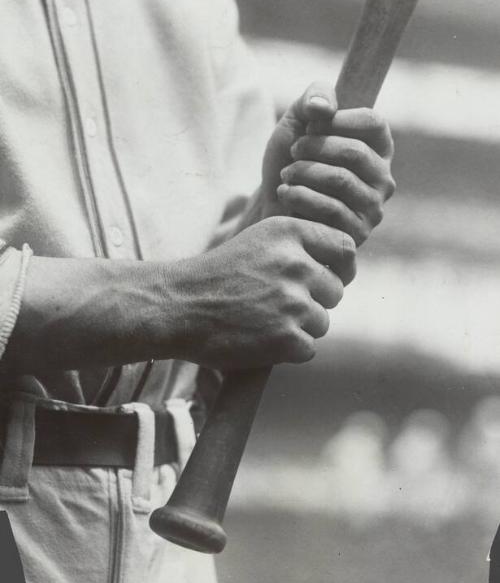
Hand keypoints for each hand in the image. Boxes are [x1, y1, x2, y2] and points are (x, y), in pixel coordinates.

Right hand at [164, 216, 355, 370]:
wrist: (178, 307)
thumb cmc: (218, 275)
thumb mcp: (258, 240)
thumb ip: (299, 243)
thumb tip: (343, 258)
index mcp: (289, 232)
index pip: (345, 247)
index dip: (339, 267)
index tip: (326, 277)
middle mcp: (296, 263)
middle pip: (336, 290)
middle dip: (315, 301)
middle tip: (279, 304)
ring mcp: (292, 302)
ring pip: (321, 322)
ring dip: (299, 327)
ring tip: (263, 320)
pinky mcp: (287, 337)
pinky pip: (308, 348)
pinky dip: (288, 350)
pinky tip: (261, 338)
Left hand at [261, 82, 394, 244]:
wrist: (270, 204)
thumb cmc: (291, 160)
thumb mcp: (297, 119)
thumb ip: (314, 97)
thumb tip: (324, 108)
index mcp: (378, 148)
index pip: (373, 123)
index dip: (337, 120)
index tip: (310, 126)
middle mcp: (383, 179)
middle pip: (354, 152)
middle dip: (313, 147)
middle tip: (293, 151)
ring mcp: (372, 208)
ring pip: (340, 180)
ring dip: (303, 172)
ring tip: (286, 174)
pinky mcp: (356, 234)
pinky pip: (331, 210)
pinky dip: (300, 197)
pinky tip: (286, 193)